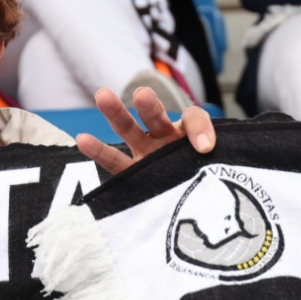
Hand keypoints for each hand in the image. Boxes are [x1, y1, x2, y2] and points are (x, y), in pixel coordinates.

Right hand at [76, 86, 215, 174]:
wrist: (193, 205)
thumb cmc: (206, 178)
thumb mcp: (218, 164)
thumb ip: (215, 153)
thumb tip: (206, 149)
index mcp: (187, 132)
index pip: (193, 119)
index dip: (200, 130)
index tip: (206, 147)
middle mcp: (164, 138)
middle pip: (156, 116)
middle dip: (149, 105)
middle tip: (142, 94)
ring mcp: (145, 153)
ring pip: (129, 130)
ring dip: (116, 113)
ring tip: (102, 95)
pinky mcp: (132, 172)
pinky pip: (114, 161)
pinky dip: (98, 151)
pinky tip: (82, 139)